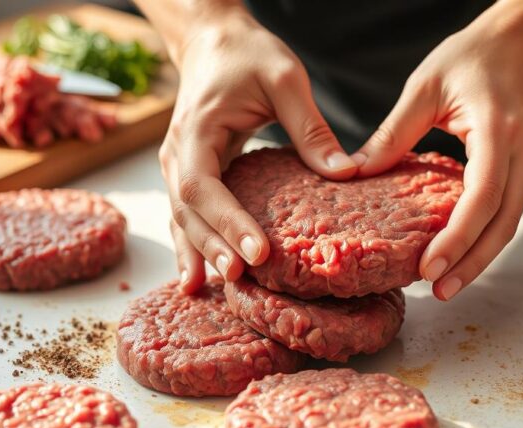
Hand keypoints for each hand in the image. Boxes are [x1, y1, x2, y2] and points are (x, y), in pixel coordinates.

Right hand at [159, 10, 356, 292]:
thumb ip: (311, 129)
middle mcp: (176, 154)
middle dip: (213, 248)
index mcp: (196, 131)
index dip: (228, 223)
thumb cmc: (248, 54)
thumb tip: (346, 174)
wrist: (213, 40)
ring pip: (183, 220)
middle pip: (188, 212)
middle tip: (242, 278)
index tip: (258, 252)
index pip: (203, 186)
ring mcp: (177, 167)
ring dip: (199, 254)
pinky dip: (193, 246)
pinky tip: (199, 278)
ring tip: (212, 291)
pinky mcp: (188, 175)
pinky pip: (188, 217)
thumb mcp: (286, 79)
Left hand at [354, 4, 522, 300]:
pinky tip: (457, 257)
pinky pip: (506, 216)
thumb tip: (354, 172)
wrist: (520, 45)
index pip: (482, 195)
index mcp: (498, 132)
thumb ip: (392, 134)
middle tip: (437, 291)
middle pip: (502, 224)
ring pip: (508, 226)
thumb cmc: (471, 59)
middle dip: (471, 262)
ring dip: (479, 259)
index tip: (431, 264)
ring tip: (444, 285)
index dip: (458, 236)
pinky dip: (484, 240)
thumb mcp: (424, 88)